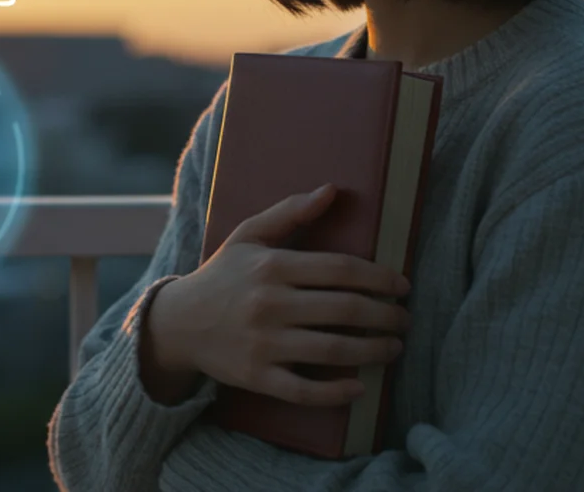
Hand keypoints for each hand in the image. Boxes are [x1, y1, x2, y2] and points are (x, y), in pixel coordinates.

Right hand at [145, 184, 410, 405]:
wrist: (178, 323)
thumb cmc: (222, 276)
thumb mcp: (248, 236)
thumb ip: (289, 212)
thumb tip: (331, 191)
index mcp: (272, 266)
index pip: (341, 269)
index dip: (379, 278)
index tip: (402, 286)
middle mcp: (270, 303)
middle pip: (345, 309)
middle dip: (385, 315)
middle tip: (404, 319)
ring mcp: (263, 343)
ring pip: (333, 349)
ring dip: (374, 351)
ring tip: (394, 347)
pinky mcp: (257, 376)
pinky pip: (304, 389)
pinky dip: (336, 392)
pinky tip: (359, 387)